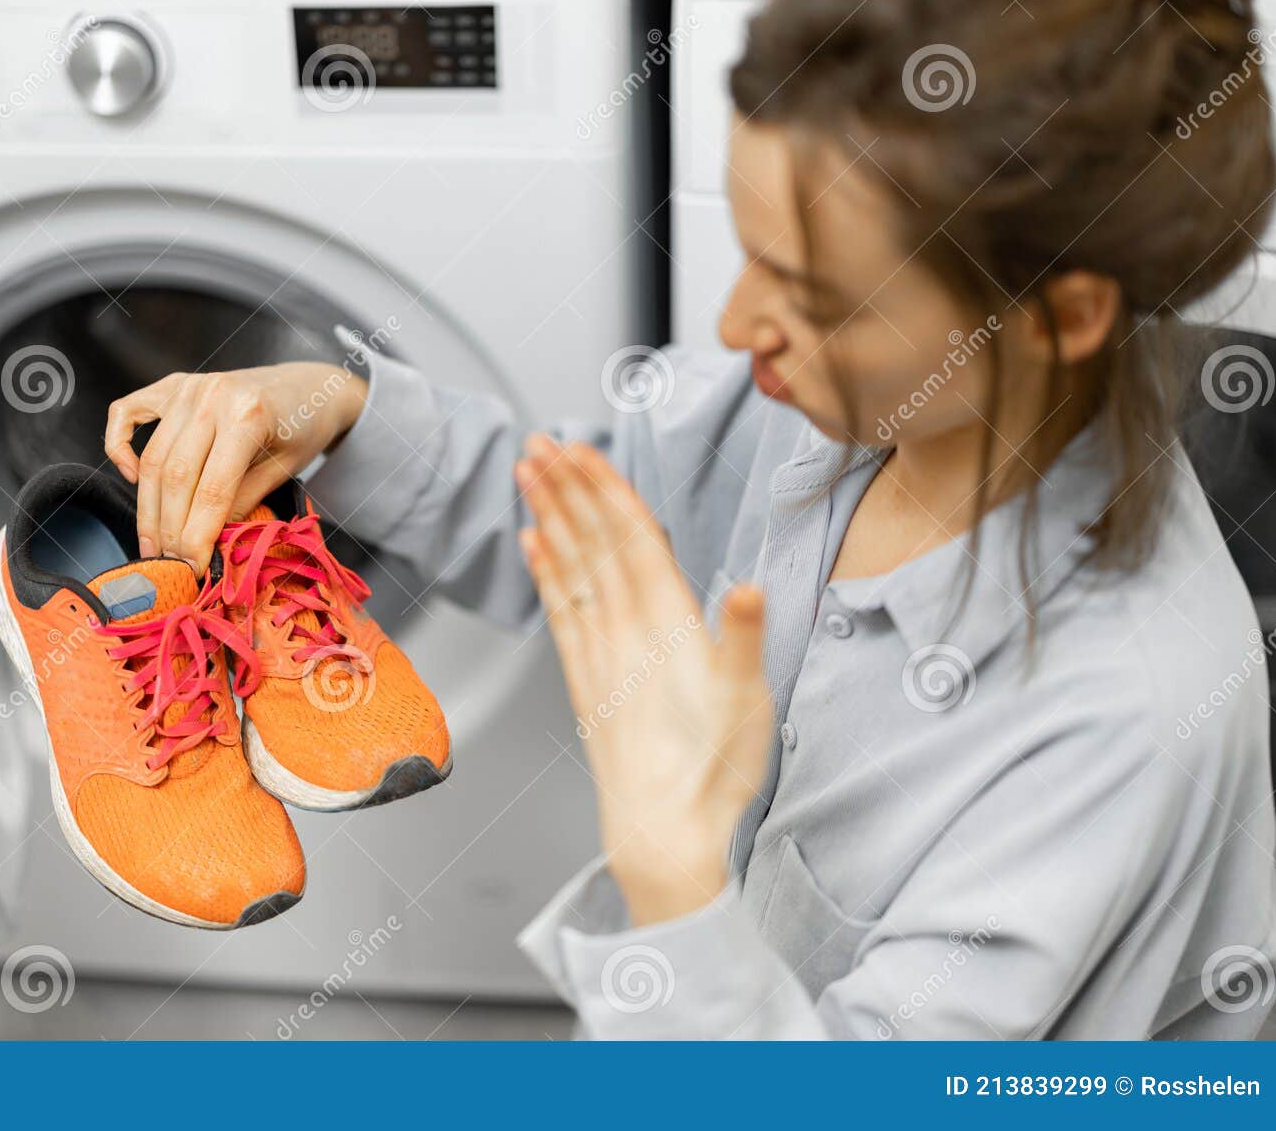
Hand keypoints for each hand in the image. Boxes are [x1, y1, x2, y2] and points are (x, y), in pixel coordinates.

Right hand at [104, 364, 367, 571]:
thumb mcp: (285, 470)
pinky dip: (119, 446)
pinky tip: (133, 476)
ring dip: (148, 507)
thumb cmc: (303, 428)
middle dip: (170, 528)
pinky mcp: (173, 385)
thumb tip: (206, 540)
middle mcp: (212, 397)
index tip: (193, 567)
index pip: (212, 490)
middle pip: (175, 476)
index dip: (198, 535)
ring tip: (152, 543)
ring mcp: (189, 387)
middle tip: (170, 562)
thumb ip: (244, 501)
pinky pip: (127, 413)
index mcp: (248, 416)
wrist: (310, 385)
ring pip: (153, 457)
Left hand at [515, 435, 772, 925]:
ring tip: (527, 473)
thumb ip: (742, 641)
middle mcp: (625, 631)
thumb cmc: (713, 772)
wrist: (663, 835)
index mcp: (667, 625)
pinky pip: (559, 612)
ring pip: (570, 568)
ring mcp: (600, 655)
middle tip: (538, 440)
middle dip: (566, 487)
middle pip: (592, 542)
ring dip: (549, 515)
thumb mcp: (748, 705)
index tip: (578, 447)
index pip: (630, 539)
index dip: (603, 489)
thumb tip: (746, 589)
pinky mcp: (587, 681)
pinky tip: (531, 544)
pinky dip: (544, 572)